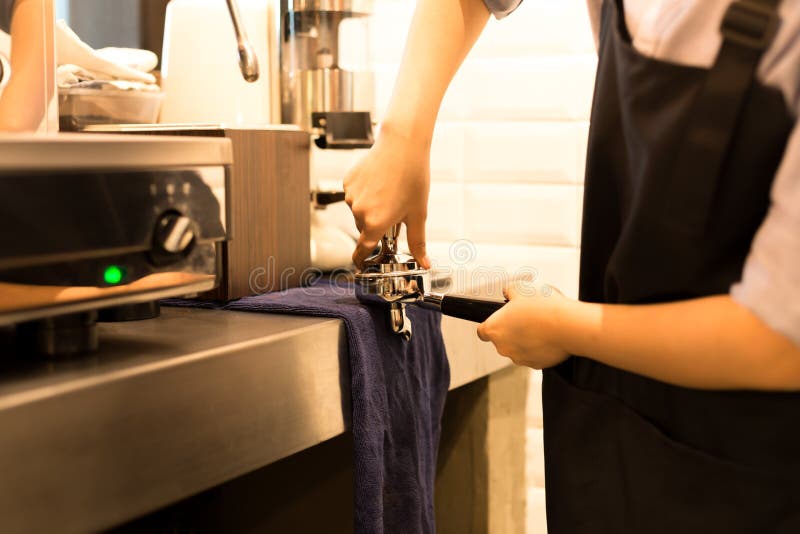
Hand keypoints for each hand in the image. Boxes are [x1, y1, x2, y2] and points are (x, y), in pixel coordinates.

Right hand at [343, 124, 430, 268]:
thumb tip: (425, 264)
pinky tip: (379, 182)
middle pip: (364, 228)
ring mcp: (351, 196)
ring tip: (388, 192)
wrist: (402, 145)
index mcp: (375, 223)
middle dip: (376, 224)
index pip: (362, 250)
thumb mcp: (418, 214)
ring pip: (359, 211)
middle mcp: (359, 212)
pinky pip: (354, 195)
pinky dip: (364, 193)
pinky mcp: (348, 181)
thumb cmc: (413, 178)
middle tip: (394, 210)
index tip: (362, 264)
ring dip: (370, 208)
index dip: (361, 260)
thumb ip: (418, 242)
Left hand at [477, 281, 569, 369]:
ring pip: (518, 348)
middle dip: (511, 330)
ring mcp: (520, 358)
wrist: (569, 326)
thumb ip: (509, 290)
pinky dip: (539, 347)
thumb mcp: (521, 287)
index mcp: (494, 329)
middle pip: (502, 339)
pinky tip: (548, 335)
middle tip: (526, 317)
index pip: (482, 331)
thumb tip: (508, 292)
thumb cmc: (543, 307)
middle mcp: (503, 347)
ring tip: (540, 325)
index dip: (490, 324)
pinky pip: (534, 355)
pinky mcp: (536, 365)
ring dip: (525, 339)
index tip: (500, 319)